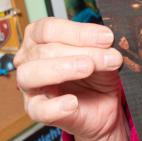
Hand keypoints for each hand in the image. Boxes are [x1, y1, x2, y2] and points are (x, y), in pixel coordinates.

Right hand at [14, 18, 126, 140]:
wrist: (106, 110)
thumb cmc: (100, 76)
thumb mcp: (103, 55)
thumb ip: (101, 45)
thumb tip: (111, 37)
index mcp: (42, 39)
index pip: (48, 27)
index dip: (76, 30)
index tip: (107, 36)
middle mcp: (30, 60)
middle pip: (41, 49)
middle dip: (78, 50)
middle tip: (108, 56)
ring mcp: (30, 88)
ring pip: (30, 75)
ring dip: (62, 69)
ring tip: (89, 69)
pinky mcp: (37, 112)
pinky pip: (36, 110)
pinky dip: (54, 105)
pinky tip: (73, 102)